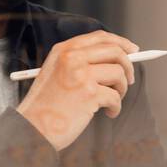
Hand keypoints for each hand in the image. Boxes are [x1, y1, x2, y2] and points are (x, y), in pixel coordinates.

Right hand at [16, 30, 137, 150]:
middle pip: (114, 51)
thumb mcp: (57, 73)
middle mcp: (72, 58)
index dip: (121, 42)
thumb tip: (118, 60)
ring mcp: (81, 74)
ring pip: (119, 73)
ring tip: (111, 102)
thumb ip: (81, 62)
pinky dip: (115, 107)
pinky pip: (115, 97)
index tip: (132, 51)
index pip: (100, 37)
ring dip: (121, 90)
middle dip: (127, 66)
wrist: (33, 128)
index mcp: (63, 50)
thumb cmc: (47, 105)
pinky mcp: (90, 93)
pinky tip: (108, 113)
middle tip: (129, 80)